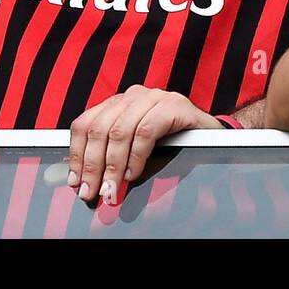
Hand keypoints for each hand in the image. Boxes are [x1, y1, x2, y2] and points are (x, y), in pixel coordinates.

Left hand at [67, 85, 216, 204]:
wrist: (212, 136)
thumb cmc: (171, 144)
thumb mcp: (134, 148)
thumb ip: (111, 156)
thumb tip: (85, 180)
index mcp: (118, 103)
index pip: (85, 123)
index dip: (76, 154)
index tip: (76, 181)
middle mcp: (133, 95)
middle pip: (100, 128)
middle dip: (93, 165)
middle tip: (93, 192)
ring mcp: (154, 97)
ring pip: (120, 131)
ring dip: (112, 166)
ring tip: (112, 189)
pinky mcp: (174, 105)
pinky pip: (146, 131)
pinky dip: (136, 157)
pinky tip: (133, 174)